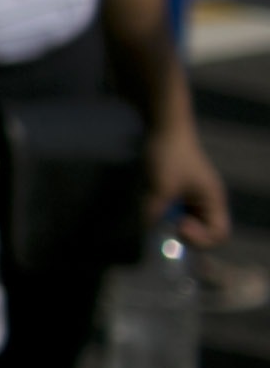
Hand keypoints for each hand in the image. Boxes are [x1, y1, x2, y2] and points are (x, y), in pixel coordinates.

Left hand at [147, 114, 237, 247]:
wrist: (163, 129)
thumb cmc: (169, 155)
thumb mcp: (161, 186)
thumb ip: (156, 211)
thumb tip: (149, 230)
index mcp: (213, 201)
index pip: (218, 234)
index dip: (200, 238)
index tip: (180, 226)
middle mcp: (207, 203)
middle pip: (204, 234)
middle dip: (185, 235)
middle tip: (168, 225)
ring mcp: (194, 200)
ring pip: (187, 226)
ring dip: (172, 225)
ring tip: (159, 212)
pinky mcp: (179, 196)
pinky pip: (175, 216)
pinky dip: (165, 216)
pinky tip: (154, 206)